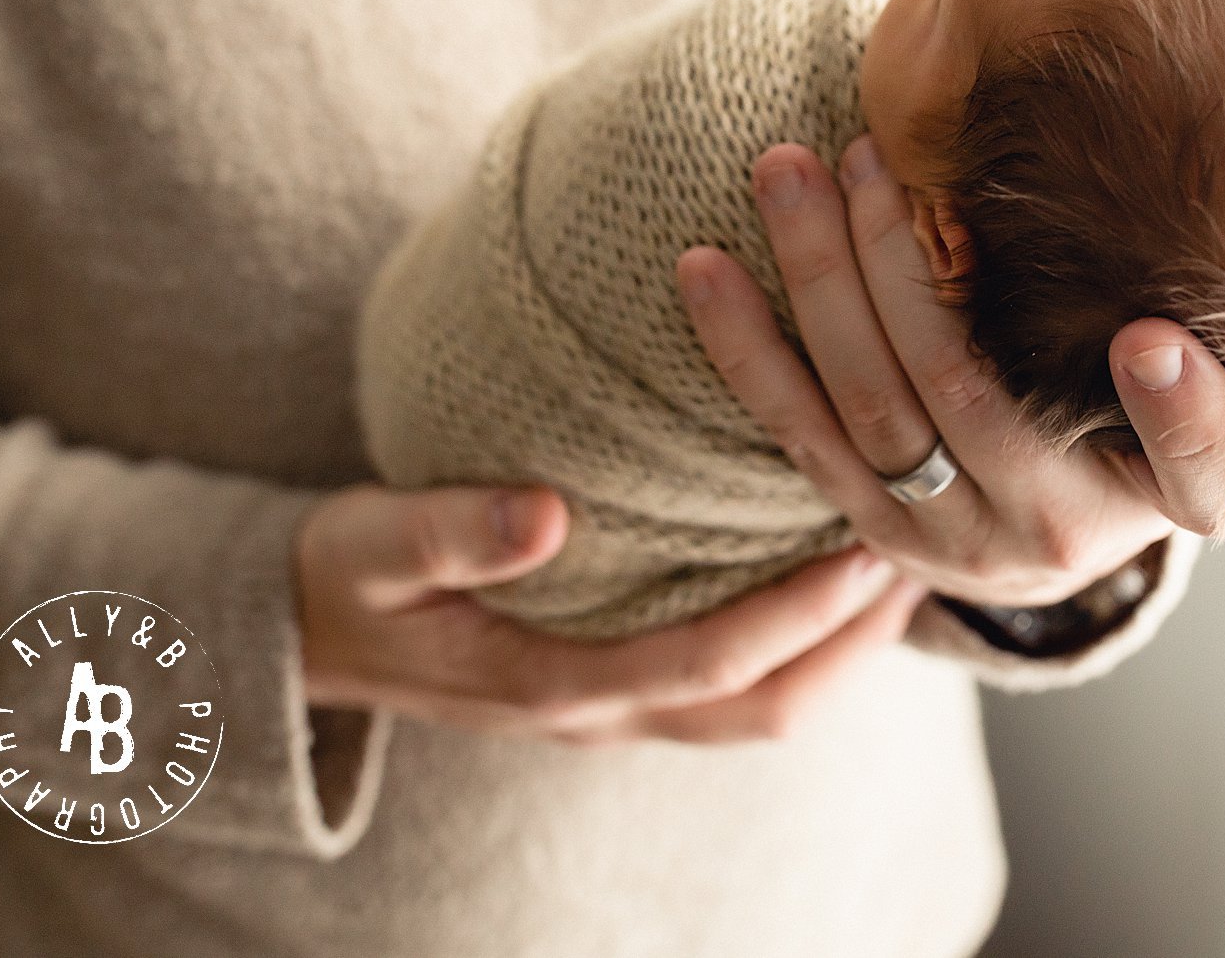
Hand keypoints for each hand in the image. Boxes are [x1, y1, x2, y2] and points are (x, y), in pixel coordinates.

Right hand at [293, 481, 924, 745]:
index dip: (793, 617)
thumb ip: (451, 530)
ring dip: (836, 651)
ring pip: (755, 707)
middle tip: (920, 557)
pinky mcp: (614, 683)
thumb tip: (545, 514)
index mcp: (551, 683)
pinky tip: (825, 580)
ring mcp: (610, 707)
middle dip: (850, 646)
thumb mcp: (374, 540)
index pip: (704, 664)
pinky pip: (729, 682)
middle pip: (760, 708)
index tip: (864, 550)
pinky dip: (794, 643)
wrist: (305, 634)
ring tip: (899, 568)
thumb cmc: (347, 577)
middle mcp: (598, 711)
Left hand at [676, 136, 1224, 609]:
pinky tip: (702, 269)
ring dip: (819, 282)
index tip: (1151, 341)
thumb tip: (1208, 153)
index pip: (1201, 471)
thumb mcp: (1211, 387)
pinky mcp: (875, 534)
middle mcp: (1060, 535)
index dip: (1182, 418)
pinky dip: (746, 348)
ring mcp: (955, 543)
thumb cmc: (1148, 416)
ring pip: (873, 409)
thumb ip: (1209, 325)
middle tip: (864, 153)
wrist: (1072, 521)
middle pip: (972, 396)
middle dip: (903, 266)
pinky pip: (798, 437)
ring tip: (786, 172)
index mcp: (1168, 495)